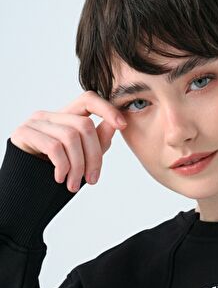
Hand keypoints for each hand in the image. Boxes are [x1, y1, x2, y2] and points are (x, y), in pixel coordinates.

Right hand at [10, 90, 127, 192]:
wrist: (25, 187)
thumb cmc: (56, 171)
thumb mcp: (83, 156)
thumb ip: (98, 140)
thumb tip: (116, 124)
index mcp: (66, 118)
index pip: (88, 99)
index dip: (107, 109)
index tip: (123, 125)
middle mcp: (50, 115)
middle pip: (84, 125)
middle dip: (94, 157)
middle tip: (92, 180)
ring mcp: (35, 122)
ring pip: (70, 137)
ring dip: (78, 167)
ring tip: (74, 184)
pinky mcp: (24, 133)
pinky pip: (53, 147)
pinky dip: (62, 166)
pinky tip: (60, 178)